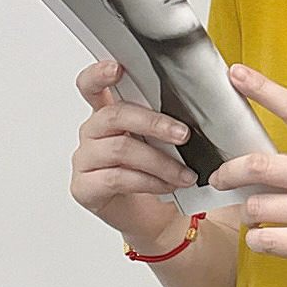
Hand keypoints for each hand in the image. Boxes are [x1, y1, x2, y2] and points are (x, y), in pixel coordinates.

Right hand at [70, 59, 197, 241]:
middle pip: (114, 116)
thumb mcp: (168, 141)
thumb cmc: (162, 173)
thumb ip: (170, 119)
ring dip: (160, 162)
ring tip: (186, 173)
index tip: (117, 68)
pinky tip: (168, 186)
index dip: (99, 74)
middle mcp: (93, 132)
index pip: (92, 85)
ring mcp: (85, 160)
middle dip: (153, 123)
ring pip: (120, 149)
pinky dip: (149, 182)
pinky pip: (118, 178)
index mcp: (109, 113)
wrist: (159, 218)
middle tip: (183, 135)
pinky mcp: (85, 187)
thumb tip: (201, 101)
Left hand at [210, 63, 286, 283]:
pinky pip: (266, 240)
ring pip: (257, 207)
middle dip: (228, 173)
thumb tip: (266, 163)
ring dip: (247, 213)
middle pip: (259, 166)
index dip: (262, 89)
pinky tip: (266, 237)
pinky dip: (257, 240)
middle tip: (220, 179)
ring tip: (257, 216)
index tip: (236, 74)